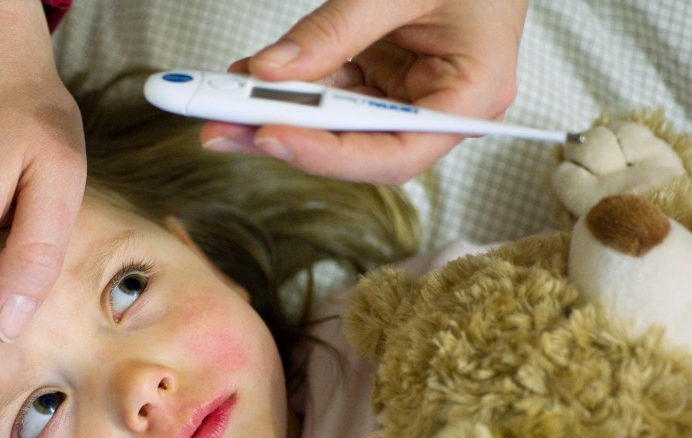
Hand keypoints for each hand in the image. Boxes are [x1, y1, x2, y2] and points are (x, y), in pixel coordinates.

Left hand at [200, 0, 528, 183]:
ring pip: (334, 123)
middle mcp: (439, 107)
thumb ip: (336, 30)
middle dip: (285, 136)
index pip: (396, 154)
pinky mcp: (382, 77)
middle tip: (220, 127)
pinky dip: (288, 87)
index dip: (330, 155)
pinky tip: (247, 80)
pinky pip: (330, 91)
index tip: (271, 135)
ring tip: (219, 104)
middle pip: (355, 146)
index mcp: (472, 97)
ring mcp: (407, 94)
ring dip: (275, 114)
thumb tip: (268, 70)